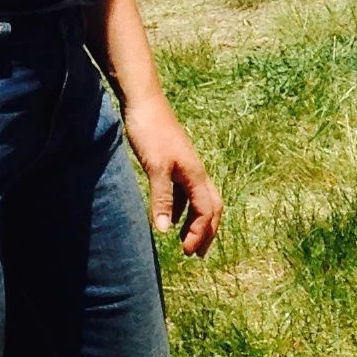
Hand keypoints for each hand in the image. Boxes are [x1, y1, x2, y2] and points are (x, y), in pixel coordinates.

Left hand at [123, 88, 223, 254]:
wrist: (144, 103)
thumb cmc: (151, 132)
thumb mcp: (155, 168)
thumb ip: (162, 199)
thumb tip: (165, 231)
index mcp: (196, 175)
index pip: (207, 212)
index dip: (199, 234)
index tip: (186, 252)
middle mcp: (196, 173)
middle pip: (212, 208)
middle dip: (207, 232)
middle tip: (196, 254)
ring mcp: (186, 167)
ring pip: (199, 200)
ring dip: (195, 222)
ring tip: (184, 240)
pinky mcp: (174, 163)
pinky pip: (184, 193)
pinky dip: (181, 209)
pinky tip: (169, 217)